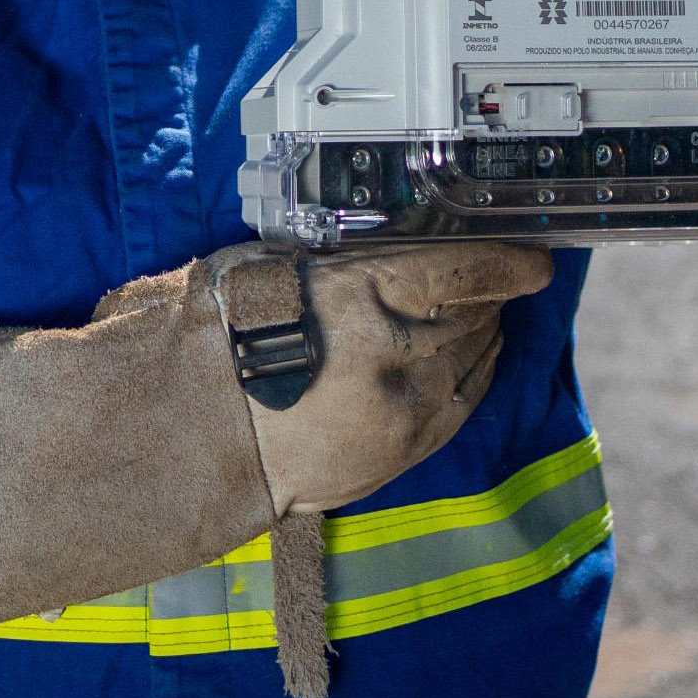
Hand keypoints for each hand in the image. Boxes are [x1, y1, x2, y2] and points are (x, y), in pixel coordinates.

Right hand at [0, 240, 549, 641]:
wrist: (171, 440)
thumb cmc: (197, 341)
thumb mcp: (259, 265)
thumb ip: (333, 257)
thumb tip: (372, 242)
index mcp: (367, 296)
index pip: (472, 267)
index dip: (507, 256)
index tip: (526, 250)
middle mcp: (399, 356)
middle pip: (481, 313)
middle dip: (486, 292)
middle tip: (479, 274)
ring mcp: (403, 413)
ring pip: (475, 361)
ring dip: (475, 335)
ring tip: (457, 316)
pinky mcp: (396, 456)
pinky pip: (458, 408)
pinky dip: (463, 380)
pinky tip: (449, 365)